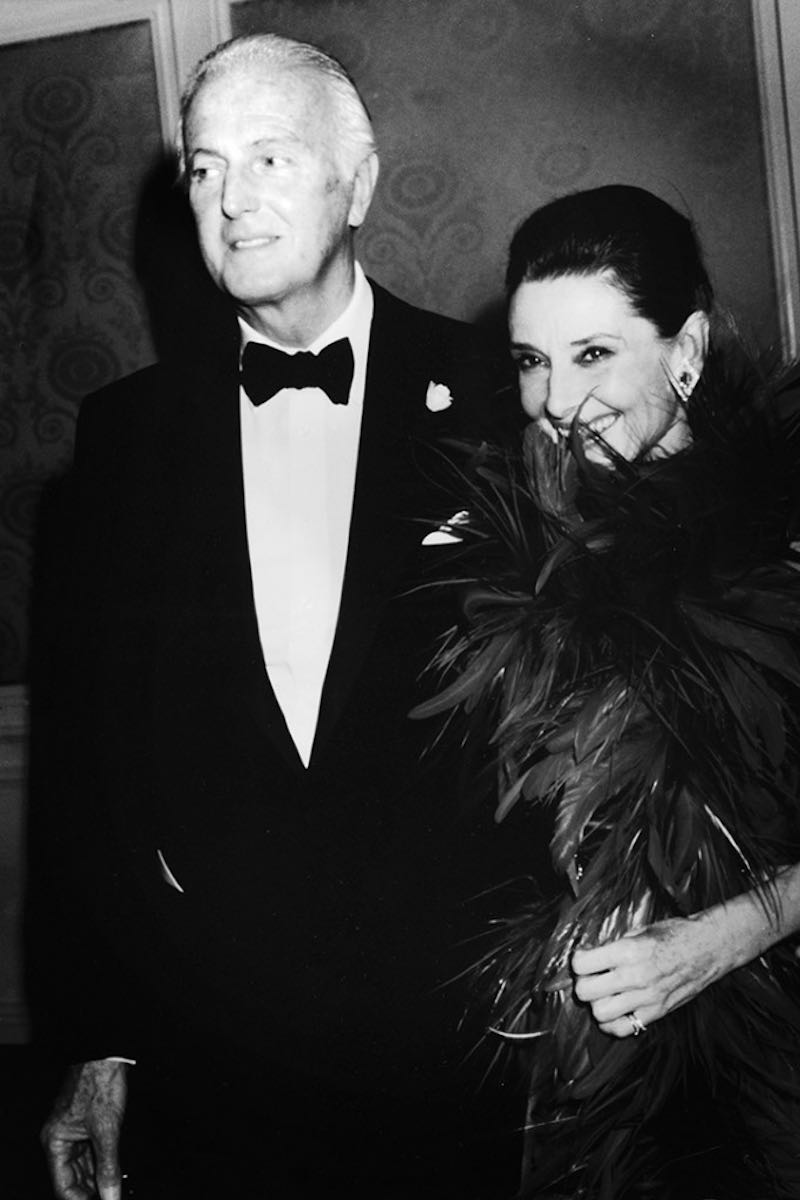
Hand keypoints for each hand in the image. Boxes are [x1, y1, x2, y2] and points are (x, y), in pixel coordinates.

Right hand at [41, 1060, 126, 1199]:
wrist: (108, 1055)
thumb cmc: (100, 1083)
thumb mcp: (107, 1131)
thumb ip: (108, 1167)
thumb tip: (110, 1196)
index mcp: (55, 1141)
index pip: (64, 1186)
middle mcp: (60, 1138)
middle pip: (72, 1178)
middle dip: (90, 1192)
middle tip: (109, 1198)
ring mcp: (73, 1130)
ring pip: (83, 1166)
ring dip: (97, 1179)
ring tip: (112, 1191)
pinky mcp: (86, 1123)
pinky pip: (91, 1151)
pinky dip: (101, 1163)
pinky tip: (112, 1174)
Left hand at [571, 912, 726, 1038]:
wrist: (709, 948)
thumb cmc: (675, 934)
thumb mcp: (641, 930)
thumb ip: (616, 945)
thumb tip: (593, 955)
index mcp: (628, 951)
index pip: (583, 964)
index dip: (577, 960)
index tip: (583, 957)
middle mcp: (635, 976)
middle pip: (586, 992)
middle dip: (582, 983)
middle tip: (590, 977)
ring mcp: (647, 997)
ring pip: (601, 1014)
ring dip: (596, 1004)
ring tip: (604, 993)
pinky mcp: (657, 1012)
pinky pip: (623, 1028)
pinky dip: (612, 1023)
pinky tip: (615, 1010)